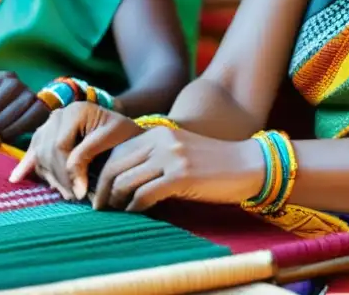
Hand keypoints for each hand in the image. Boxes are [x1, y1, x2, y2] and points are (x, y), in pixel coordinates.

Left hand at [0, 71, 49, 140]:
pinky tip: (5, 137)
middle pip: (1, 97)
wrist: (26, 112)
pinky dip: (16, 128)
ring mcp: (31, 94)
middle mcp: (16, 83)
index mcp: (0, 78)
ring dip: (0, 124)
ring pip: (17, 107)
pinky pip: (30, 117)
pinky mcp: (42, 108)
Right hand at [8, 102, 141, 199]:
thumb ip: (87, 156)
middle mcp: (58, 115)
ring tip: (65, 193)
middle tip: (74, 197)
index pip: (60, 146)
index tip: (81, 193)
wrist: (126, 131)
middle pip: (47, 151)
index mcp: (75, 111)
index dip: (68, 172)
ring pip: (39, 154)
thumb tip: (74, 186)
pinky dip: (27, 166)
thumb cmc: (124, 134)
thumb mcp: (112, 138)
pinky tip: (16, 178)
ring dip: (50, 177)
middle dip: (59, 178)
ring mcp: (50, 124)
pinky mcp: (47, 135)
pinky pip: (34, 152)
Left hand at [92, 127, 265, 212]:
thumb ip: (153, 158)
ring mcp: (172, 157)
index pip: (117, 151)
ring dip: (116, 202)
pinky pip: (144, 195)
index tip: (100, 193)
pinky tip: (135, 214)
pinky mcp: (181, 176)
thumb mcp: (179, 152)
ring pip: (126, 181)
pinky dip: (134, 208)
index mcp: (158, 133)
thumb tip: (121, 182)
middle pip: (115, 166)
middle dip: (102, 190)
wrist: (248, 165)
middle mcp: (162, 141)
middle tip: (100, 209)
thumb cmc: (213, 165)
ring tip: (116, 214)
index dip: (103, 174)